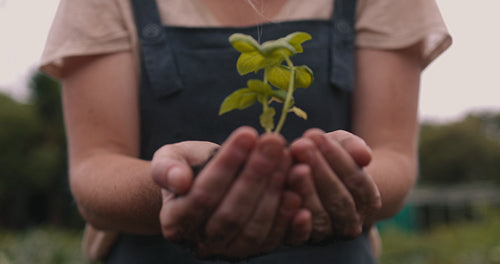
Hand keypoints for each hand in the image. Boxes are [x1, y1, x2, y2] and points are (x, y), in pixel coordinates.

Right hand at [151, 127, 310, 258]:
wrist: (206, 184)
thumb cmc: (187, 167)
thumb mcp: (169, 158)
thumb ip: (166, 168)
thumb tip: (179, 181)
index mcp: (175, 221)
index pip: (202, 196)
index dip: (226, 165)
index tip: (247, 133)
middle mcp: (201, 243)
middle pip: (231, 214)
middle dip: (256, 174)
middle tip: (274, 141)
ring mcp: (230, 251)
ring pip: (254, 229)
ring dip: (274, 191)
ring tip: (288, 157)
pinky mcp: (255, 250)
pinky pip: (274, 241)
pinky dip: (288, 220)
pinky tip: (298, 192)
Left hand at [289, 129, 381, 240]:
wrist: (311, 178)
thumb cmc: (328, 156)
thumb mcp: (342, 146)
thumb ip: (353, 147)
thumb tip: (365, 156)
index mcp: (368, 201)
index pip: (357, 181)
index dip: (337, 158)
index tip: (316, 135)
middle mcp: (351, 224)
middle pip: (340, 200)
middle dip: (319, 170)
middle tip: (300, 145)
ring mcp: (327, 235)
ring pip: (321, 217)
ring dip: (306, 190)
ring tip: (292, 166)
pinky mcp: (303, 241)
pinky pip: (299, 236)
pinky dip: (294, 220)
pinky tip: (286, 194)